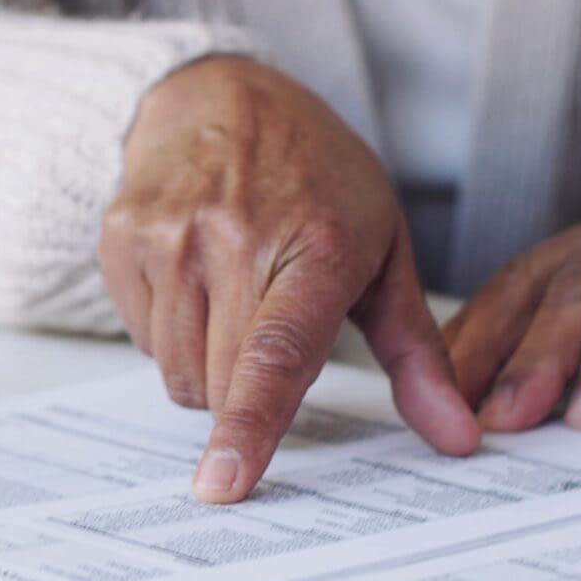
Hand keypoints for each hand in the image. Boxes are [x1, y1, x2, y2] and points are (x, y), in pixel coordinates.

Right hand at [102, 56, 477, 503]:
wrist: (223, 97)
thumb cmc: (316, 179)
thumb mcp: (385, 253)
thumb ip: (419, 355)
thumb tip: (458, 438)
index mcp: (314, 246)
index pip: (273, 354)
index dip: (249, 424)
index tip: (224, 483)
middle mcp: (233, 238)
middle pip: (220, 382)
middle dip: (247, 391)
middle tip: (272, 327)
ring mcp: (169, 236)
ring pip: (176, 373)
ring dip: (206, 367)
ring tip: (233, 301)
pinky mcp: (121, 239)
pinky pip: (140, 340)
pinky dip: (169, 334)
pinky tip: (194, 281)